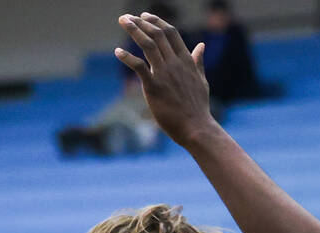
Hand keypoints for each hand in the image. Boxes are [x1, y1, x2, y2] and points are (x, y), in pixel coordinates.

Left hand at [115, 13, 213, 145]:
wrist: (197, 128)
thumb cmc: (198, 108)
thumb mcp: (201, 81)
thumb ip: (198, 62)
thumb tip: (201, 45)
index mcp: (186, 61)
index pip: (171, 33)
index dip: (157, 21)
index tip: (145, 15)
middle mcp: (175, 64)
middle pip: (157, 35)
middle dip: (141, 22)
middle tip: (128, 17)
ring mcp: (165, 75)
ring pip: (148, 44)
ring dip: (134, 30)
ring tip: (123, 21)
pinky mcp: (154, 88)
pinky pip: (138, 67)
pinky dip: (127, 57)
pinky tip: (118, 52)